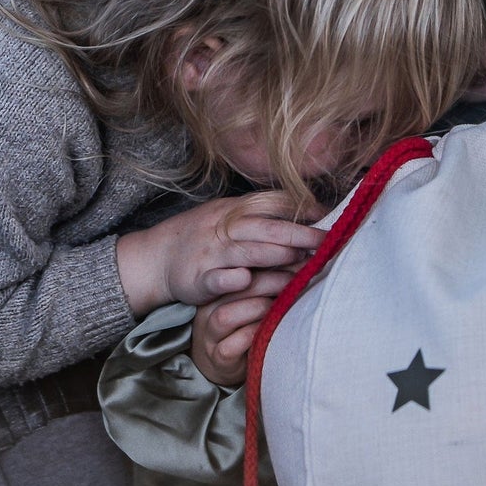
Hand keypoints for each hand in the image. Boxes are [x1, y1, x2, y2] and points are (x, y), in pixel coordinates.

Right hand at [116, 191, 324, 316]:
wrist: (157, 256)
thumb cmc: (204, 237)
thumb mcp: (230, 217)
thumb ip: (264, 215)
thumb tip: (308, 212)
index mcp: (235, 211)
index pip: (270, 204)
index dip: (299, 210)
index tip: (327, 218)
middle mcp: (225, 229)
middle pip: (266, 228)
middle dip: (299, 235)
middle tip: (328, 243)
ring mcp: (211, 253)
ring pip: (246, 252)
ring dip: (274, 256)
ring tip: (301, 262)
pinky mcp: (198, 278)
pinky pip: (215, 277)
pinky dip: (230, 278)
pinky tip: (245, 280)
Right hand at [191, 269, 295, 387]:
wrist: (223, 364)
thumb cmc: (246, 328)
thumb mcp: (255, 302)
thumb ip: (271, 284)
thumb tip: (306, 262)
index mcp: (219, 289)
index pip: (239, 268)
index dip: (267, 261)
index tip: (295, 259)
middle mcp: (210, 309)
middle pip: (233, 289)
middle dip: (269, 281)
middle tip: (295, 280)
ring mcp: (210, 334)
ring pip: (226, 316)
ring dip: (258, 309)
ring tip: (280, 306)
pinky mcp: (216, 357)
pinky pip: (229, 346)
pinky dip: (250, 337)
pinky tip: (267, 332)